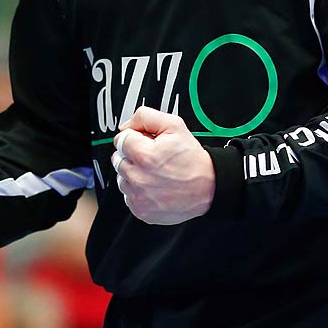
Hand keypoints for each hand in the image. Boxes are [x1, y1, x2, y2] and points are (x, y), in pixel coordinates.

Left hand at [112, 107, 213, 225]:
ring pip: (122, 178)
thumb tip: (126, 126)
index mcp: (145, 156)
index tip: (146, 142)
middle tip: (153, 157)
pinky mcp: (141, 211)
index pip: (121, 140)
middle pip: (118, 159)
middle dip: (133, 155)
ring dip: (133, 173)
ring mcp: (138, 197)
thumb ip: (145, 117)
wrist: (208, 188)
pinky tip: (154, 186)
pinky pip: (128, 196)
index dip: (135, 138)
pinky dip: (138, 190)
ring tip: (154, 173)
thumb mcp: (175, 126)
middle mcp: (138, 179)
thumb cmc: (193, 160)